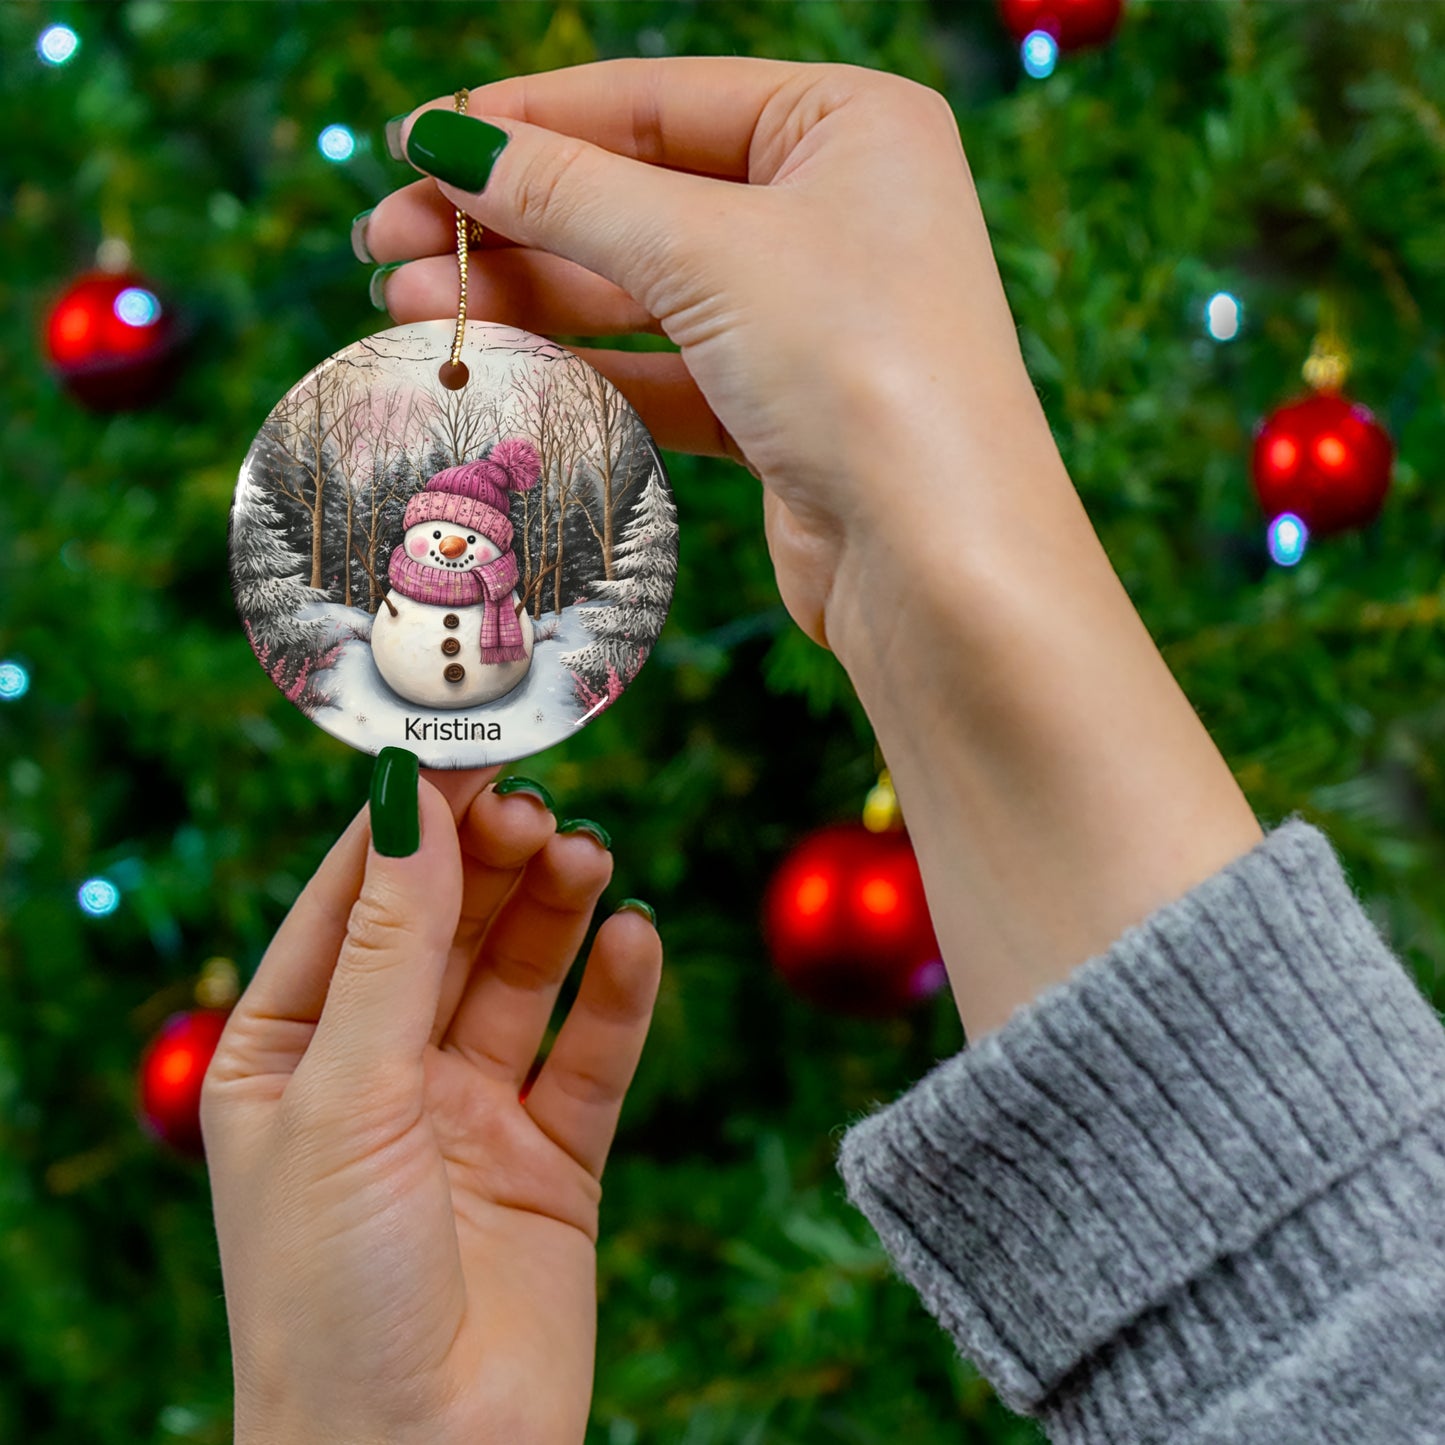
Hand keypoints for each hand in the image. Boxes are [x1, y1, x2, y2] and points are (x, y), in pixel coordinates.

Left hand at [202, 763, 661, 1444]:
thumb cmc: (331, 1294)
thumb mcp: (346, 1095)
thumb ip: (391, 946)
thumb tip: (409, 801)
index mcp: (290, 1053)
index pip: (353, 902)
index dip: (410, 824)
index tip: (467, 750)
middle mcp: (380, 1073)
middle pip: (447, 928)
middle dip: (491, 864)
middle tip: (540, 811)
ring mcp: (469, 1113)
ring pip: (522, 978)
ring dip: (556, 912)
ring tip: (589, 858)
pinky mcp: (552, 1159)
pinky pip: (591, 1055)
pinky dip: (618, 995)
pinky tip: (635, 940)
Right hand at [360, 56, 1045, 655]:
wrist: (939, 560)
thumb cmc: (859, 366)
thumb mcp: (707, 251)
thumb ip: (572, 193)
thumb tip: (449, 141)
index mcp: (847, 125)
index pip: (656, 100)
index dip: (528, 120)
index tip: (416, 142)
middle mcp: (835, 210)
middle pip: (638, 196)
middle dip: (510, 220)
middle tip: (386, 241)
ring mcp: (810, 315)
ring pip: (642, 290)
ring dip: (527, 298)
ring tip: (408, 306)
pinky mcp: (784, 409)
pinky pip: (664, 371)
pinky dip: (583, 370)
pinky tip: (494, 367)